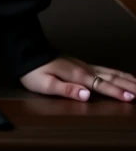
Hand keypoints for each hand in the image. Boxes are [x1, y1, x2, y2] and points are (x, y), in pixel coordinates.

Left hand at [19, 54, 135, 102]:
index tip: (132, 98)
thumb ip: (67, 90)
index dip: (116, 92)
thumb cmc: (33, 71)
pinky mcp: (80, 64)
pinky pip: (103, 69)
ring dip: (125, 78)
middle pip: (110, 77)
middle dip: (127, 84)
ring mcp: (82, 65)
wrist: (25, 52)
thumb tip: (87, 95)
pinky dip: (116, 72)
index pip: (101, 85)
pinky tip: (119, 75)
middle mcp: (83, 69)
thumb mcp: (45, 84)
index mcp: (77, 75)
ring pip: (109, 71)